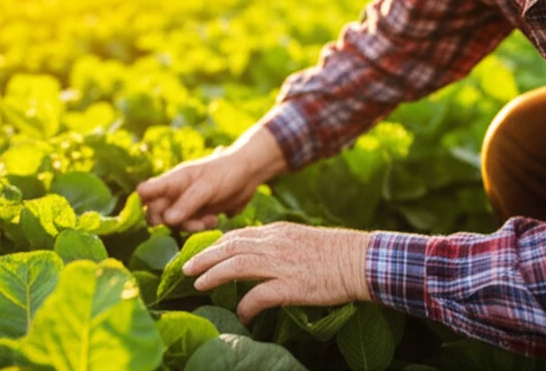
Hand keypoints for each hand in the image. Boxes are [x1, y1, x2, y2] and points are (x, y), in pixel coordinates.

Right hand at [136, 123, 287, 231]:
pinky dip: (199, 227)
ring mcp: (185, 203)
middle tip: (186, 222)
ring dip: (189, 226)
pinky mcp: (197, 213)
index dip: (145, 205)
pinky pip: (189, 226)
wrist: (249, 173)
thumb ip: (187, 202)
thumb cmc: (226, 173)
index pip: (146, 191)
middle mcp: (175, 192)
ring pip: (173, 223)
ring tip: (209, 221)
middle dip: (169, 221)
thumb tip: (165, 220)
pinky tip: (214, 220)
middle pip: (156, 213)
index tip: (159, 216)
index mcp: (173, 180)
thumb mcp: (207, 186)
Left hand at [182, 222, 371, 323]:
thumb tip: (260, 253)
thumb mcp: (301, 237)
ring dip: (213, 274)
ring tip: (197, 283)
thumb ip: (279, 243)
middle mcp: (274, 244)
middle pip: (230, 247)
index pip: (238, 234)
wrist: (360, 260)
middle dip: (204, 257)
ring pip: (236, 265)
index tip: (202, 253)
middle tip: (185, 267)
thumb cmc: (336, 252)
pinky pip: (259, 296)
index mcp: (277, 231)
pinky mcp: (291, 285)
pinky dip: (246, 305)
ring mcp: (281, 264)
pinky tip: (241, 315)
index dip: (216, 244)